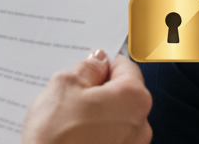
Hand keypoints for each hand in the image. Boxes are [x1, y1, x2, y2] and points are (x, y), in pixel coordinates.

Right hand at [22, 50, 151, 143]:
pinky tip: (73, 137)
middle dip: (98, 91)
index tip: (86, 69)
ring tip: (68, 122)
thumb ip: (87, 68)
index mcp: (133, 98)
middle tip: (71, 97)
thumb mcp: (64, 86)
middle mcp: (141, 125)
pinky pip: (110, 138)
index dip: (102, 64)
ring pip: (115, 118)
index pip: (124, 66)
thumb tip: (97, 61)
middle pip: (122, 93)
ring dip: (96, 115)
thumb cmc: (57, 138)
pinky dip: (94, 135)